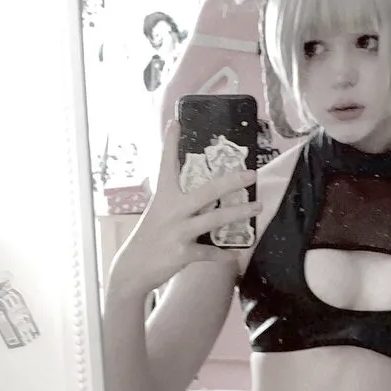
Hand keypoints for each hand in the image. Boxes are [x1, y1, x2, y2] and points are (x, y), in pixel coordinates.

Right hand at [114, 121, 261, 292]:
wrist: (133, 268)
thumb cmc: (149, 238)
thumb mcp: (157, 214)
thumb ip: (176, 202)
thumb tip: (199, 194)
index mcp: (163, 197)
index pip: (166, 165)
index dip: (170, 143)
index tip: (175, 122)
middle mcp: (172, 210)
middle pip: (206, 191)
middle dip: (231, 182)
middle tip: (251, 174)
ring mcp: (178, 232)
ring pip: (214, 219)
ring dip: (239, 213)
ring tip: (257, 207)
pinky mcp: (182, 253)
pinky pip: (209, 253)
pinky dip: (223, 255)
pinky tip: (235, 255)